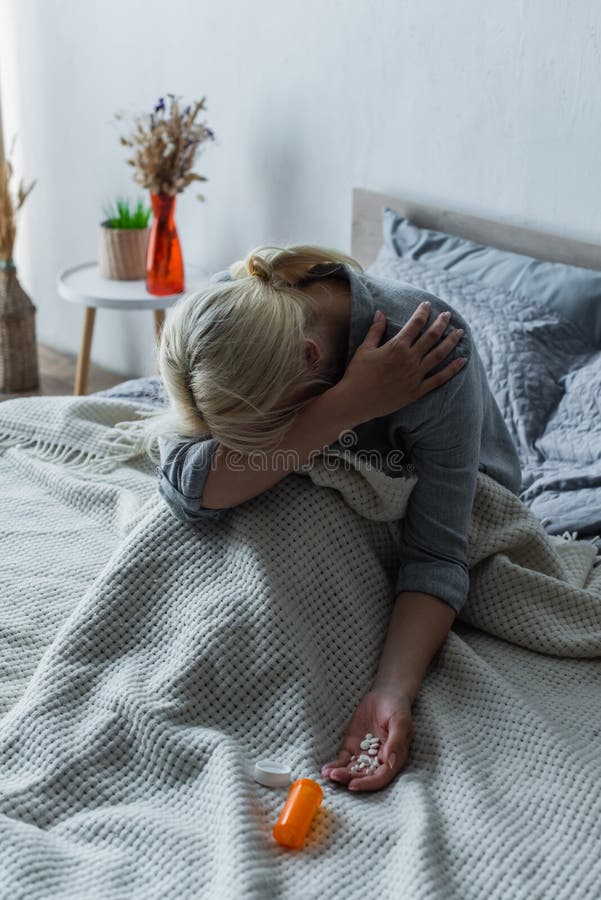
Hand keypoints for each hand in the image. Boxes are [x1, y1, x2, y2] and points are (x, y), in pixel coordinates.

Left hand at [320, 689, 413, 792]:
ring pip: (352, 770)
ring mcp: (364, 755)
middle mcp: (378, 761)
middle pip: (363, 776)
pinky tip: (326, 769)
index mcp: (394, 759)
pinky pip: (343, 760)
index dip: (367, 784)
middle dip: (349, 779)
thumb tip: (390, 762)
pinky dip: (335, 765)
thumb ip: (396, 742)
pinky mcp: (352, 747)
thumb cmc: (397, 708)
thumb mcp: (400, 722)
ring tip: (328, 773)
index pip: (380, 778)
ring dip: (340, 774)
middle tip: (335, 776)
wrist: (385, 695)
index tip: (353, 785)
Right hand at [338, 301, 466, 424]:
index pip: (415, 324)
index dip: (422, 312)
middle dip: (441, 323)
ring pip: (439, 355)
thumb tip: (380, 313)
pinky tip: (463, 360)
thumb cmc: (357, 374)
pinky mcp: (417, 390)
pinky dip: (452, 369)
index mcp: (396, 346)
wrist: (356, 401)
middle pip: (431, 337)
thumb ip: (375, 330)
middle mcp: (409, 359)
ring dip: (451, 342)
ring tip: (460, 332)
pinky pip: (439, 378)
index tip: (427, 305)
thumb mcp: (364, 349)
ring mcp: (415, 375)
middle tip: (448, 315)